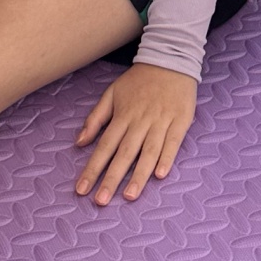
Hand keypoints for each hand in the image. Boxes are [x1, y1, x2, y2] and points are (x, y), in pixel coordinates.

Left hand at [75, 63, 197, 204]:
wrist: (171, 59)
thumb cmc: (139, 80)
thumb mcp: (112, 93)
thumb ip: (95, 118)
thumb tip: (79, 142)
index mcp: (122, 115)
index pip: (104, 146)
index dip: (92, 168)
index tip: (82, 189)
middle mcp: (140, 121)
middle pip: (124, 153)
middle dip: (111, 178)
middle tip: (101, 200)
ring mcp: (161, 121)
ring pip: (148, 152)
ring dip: (138, 175)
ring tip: (129, 196)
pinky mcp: (180, 121)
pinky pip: (173, 142)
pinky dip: (167, 158)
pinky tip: (160, 175)